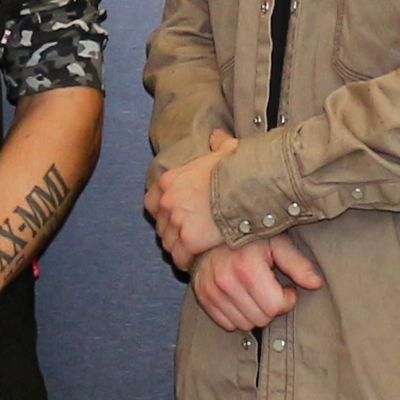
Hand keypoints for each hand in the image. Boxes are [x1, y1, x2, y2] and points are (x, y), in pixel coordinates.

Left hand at [145, 131, 239, 272]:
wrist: (248, 186)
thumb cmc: (238, 168)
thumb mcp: (226, 150)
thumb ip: (218, 144)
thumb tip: (217, 136)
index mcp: (170, 181)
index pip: (151, 202)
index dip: (161, 212)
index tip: (172, 217)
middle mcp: (168, 202)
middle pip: (161, 225)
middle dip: (171, 232)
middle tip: (185, 237)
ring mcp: (177, 222)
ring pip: (168, 243)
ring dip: (177, 248)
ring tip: (189, 252)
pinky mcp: (190, 241)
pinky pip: (180, 257)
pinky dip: (185, 261)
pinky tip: (193, 262)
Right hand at [190, 232, 324, 333]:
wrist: (212, 231)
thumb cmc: (249, 237)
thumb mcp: (277, 243)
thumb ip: (298, 264)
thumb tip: (316, 283)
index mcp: (247, 267)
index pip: (275, 306)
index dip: (287, 299)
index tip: (285, 287)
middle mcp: (226, 281)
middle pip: (261, 319)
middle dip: (271, 307)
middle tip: (271, 290)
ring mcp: (212, 291)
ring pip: (245, 325)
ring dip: (255, 313)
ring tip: (256, 292)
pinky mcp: (204, 298)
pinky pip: (227, 324)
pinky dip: (238, 315)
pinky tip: (242, 297)